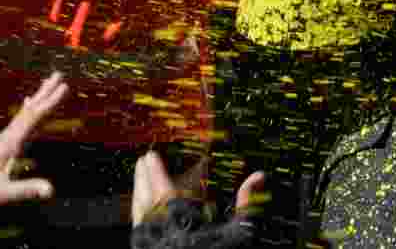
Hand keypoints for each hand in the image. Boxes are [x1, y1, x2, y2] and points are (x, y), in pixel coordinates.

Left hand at [0, 72, 68, 214]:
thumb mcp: (3, 195)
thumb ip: (26, 190)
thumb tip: (50, 190)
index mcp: (10, 143)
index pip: (34, 117)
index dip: (50, 102)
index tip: (64, 87)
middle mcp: (8, 137)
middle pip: (30, 110)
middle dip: (45, 93)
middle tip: (58, 75)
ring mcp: (5, 141)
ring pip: (26, 114)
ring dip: (38, 99)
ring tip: (47, 84)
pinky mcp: (5, 146)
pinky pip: (21, 123)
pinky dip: (28, 111)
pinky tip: (27, 103)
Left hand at [132, 150, 264, 225]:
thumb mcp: (240, 237)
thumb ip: (247, 206)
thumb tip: (257, 178)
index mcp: (184, 228)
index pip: (163, 194)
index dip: (155, 173)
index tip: (151, 157)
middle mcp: (164, 238)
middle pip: (146, 203)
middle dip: (143, 180)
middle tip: (142, 162)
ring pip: (138, 219)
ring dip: (138, 197)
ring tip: (140, 181)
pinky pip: (139, 233)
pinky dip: (140, 217)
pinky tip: (144, 213)